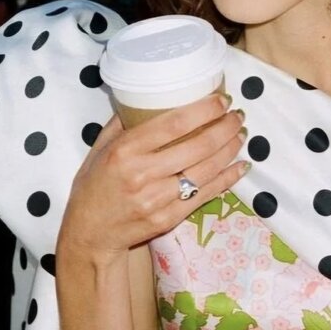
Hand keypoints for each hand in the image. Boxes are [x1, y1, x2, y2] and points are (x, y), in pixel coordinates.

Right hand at [59, 93, 246, 265]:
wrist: (89, 233)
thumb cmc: (93, 185)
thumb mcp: (99, 148)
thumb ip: (122, 123)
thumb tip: (148, 96)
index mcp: (125, 151)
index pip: (173, 124)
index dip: (204, 110)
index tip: (222, 100)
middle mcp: (143, 174)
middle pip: (197, 146)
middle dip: (225, 127)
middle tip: (238, 115)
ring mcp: (157, 199)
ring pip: (206, 170)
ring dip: (230, 150)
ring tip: (241, 134)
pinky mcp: (168, 218)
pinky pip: (205, 195)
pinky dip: (227, 179)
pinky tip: (241, 166)